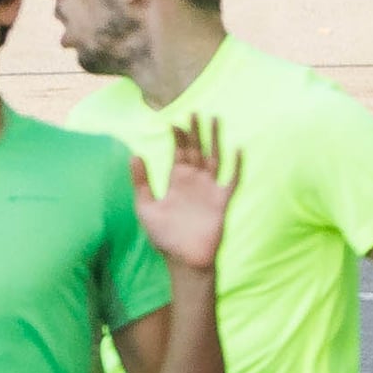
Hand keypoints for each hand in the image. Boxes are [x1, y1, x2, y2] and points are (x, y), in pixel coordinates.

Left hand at [132, 119, 236, 270]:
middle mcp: (194, 181)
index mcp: (177, 181)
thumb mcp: (146, 207)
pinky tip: (238, 150)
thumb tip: (134, 155)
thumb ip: (140, 182)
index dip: (176, 137)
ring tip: (215, 120)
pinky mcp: (222, 201)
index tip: (173, 121)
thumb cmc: (164, 236)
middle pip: (196, 150)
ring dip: (215, 140)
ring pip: (214, 158)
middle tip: (194, 112)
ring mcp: (210, 189)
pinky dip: (236, 166)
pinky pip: (231, 180)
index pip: (178, 152)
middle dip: (195, 132)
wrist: (184, 259)